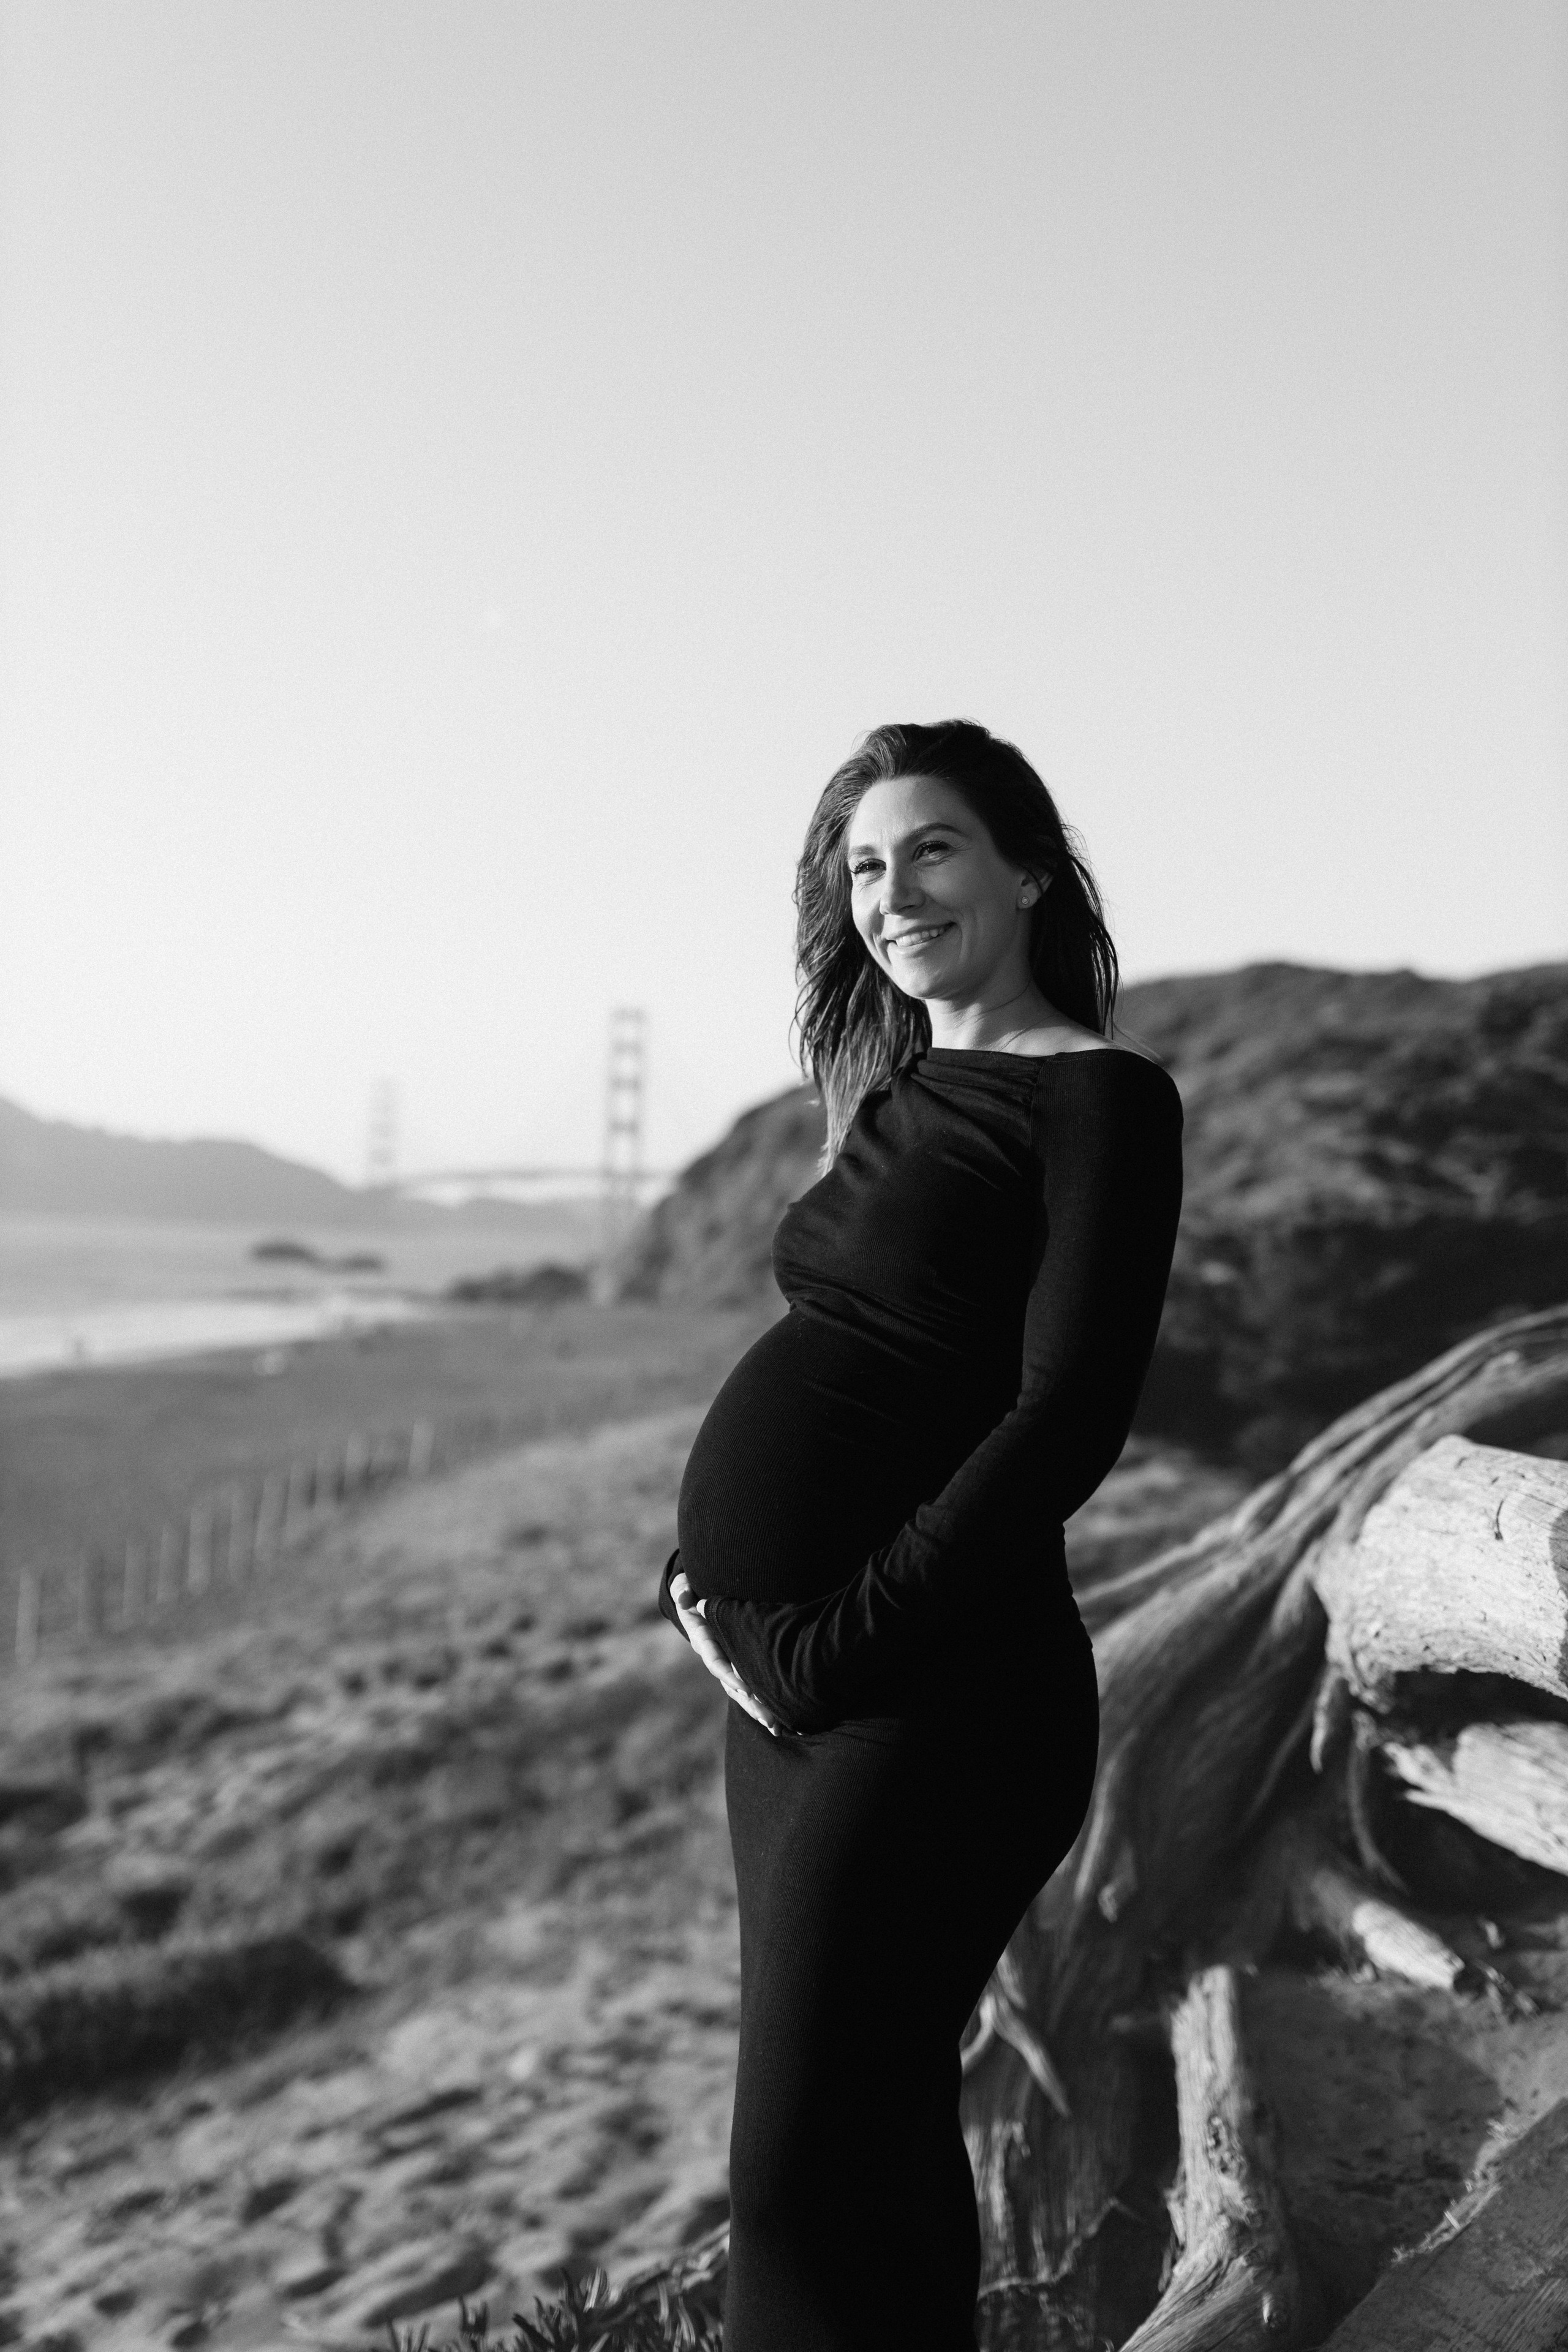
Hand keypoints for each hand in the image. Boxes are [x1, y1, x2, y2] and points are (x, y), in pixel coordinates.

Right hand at [670, 1570, 784, 1736]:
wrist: (696, 1601)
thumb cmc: (691, 1593)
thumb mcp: (683, 1589)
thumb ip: (683, 1593)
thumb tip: (686, 1597)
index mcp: (704, 1642)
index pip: (717, 1662)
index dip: (730, 1676)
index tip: (746, 1688)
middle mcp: (716, 1658)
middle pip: (733, 1686)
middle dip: (750, 1703)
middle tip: (769, 1718)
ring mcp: (728, 1664)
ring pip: (743, 1692)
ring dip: (758, 1710)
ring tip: (777, 1727)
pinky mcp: (739, 1666)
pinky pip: (750, 1687)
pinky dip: (763, 1703)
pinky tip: (779, 1720)